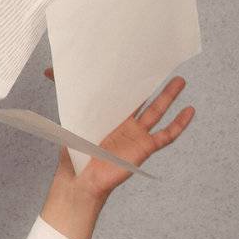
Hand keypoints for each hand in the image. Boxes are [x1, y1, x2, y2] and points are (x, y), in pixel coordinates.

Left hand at [44, 66, 195, 200]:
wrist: (81, 180)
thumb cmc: (73, 153)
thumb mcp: (69, 118)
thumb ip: (65, 95)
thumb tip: (47, 69)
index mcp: (106, 114)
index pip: (120, 91)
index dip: (127, 77)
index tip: (135, 58)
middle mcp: (123, 123)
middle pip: (142, 98)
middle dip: (152, 82)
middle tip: (163, 64)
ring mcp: (136, 135)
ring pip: (157, 111)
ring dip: (169, 97)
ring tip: (180, 80)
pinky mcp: (144, 148)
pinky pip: (167, 135)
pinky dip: (180, 124)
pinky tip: (190, 111)